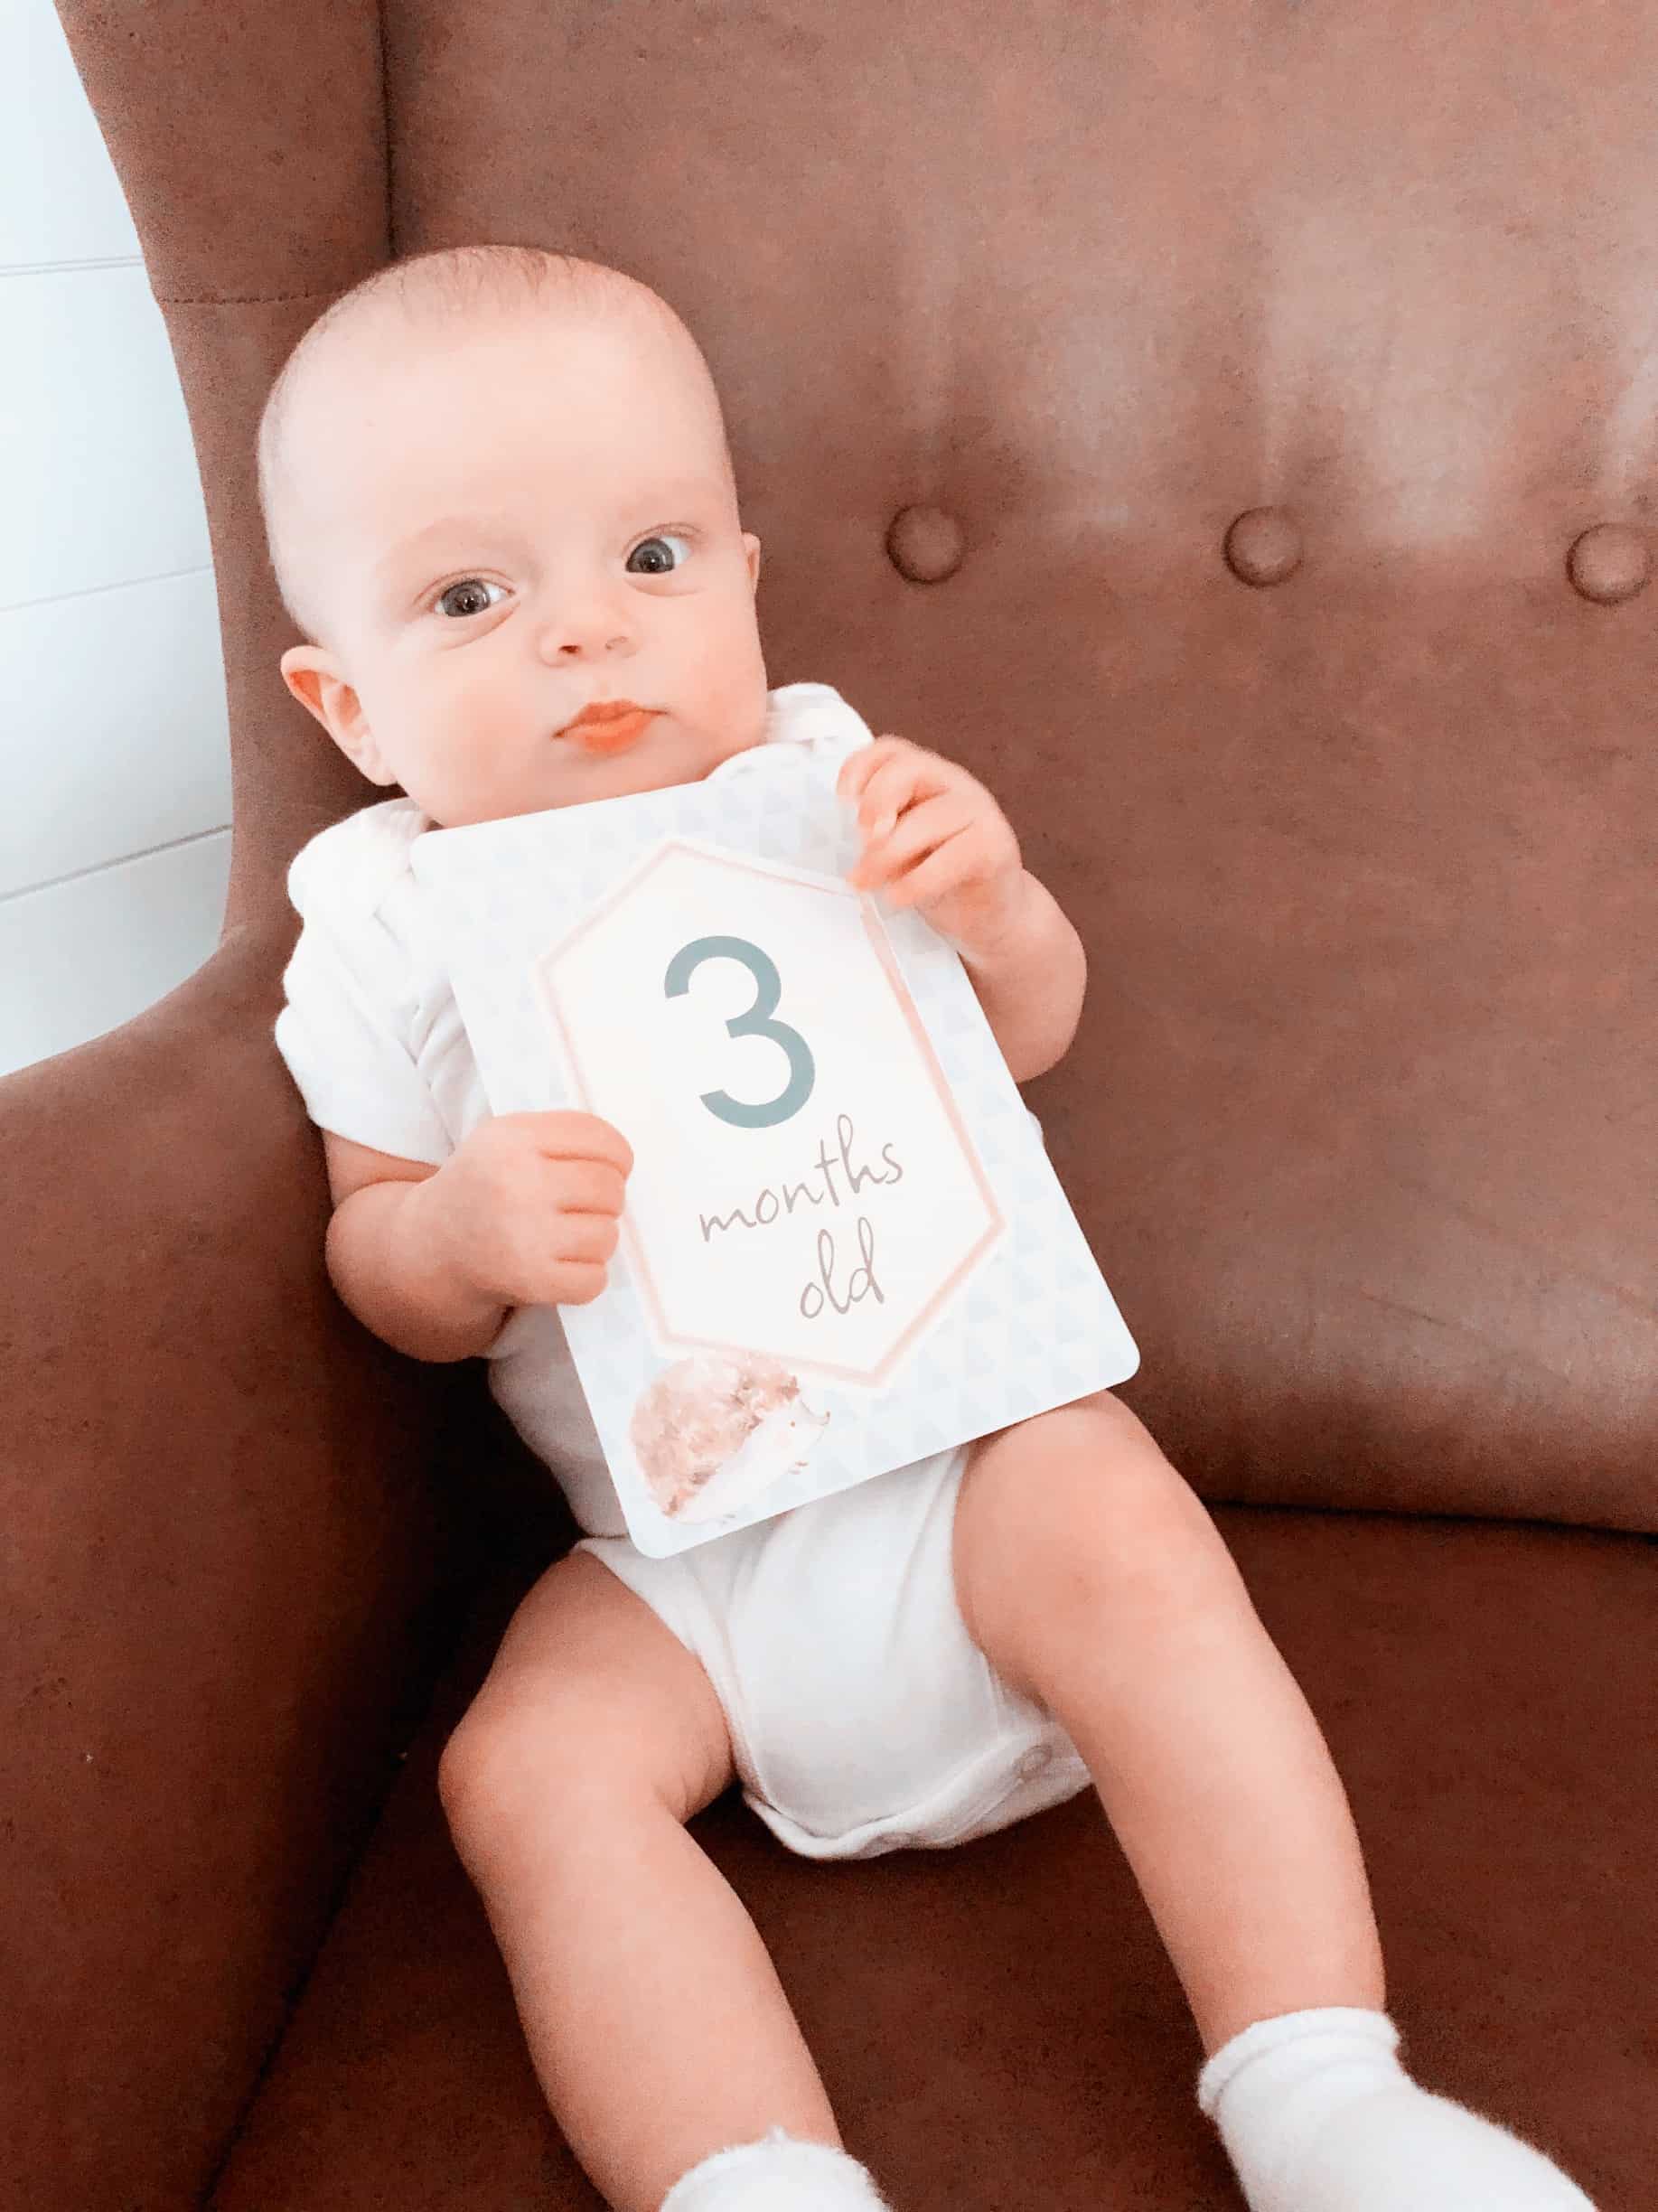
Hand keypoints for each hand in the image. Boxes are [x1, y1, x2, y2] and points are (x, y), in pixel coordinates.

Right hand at [416, 1109, 632, 1310]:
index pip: (601, 1138)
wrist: (428, 1247)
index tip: (609, 1170)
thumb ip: (559, 1136)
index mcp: (512, 1137)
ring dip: (596, 1240)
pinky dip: (585, 1278)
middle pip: (609, 1188)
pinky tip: (560, 1267)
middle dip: (606, 1201)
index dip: (618, 1157)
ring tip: (566, 1238)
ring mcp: (522, 1233)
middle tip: (581, 1209)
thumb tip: (623, 1162)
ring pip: (606, 1235)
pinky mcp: (528, 1279)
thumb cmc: (482, 1187)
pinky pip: (594, 1279)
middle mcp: (516, 1181)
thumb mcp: (504, 1139)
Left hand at [837, 735, 1027, 955]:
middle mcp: (955, 785)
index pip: (892, 751)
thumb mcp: (899, 851)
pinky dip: (917, 882)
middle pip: (909, 769)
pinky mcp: (995, 846)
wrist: (991, 912)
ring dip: (887, 854)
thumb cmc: (939, 877)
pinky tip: (898, 897)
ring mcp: (979, 812)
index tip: (843, 797)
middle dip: (876, 803)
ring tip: (866, 882)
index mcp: (927, 778)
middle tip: (861, 841)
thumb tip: (863, 842)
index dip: (861, 766)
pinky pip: (950, 859)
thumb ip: (881, 835)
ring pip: (926, 819)